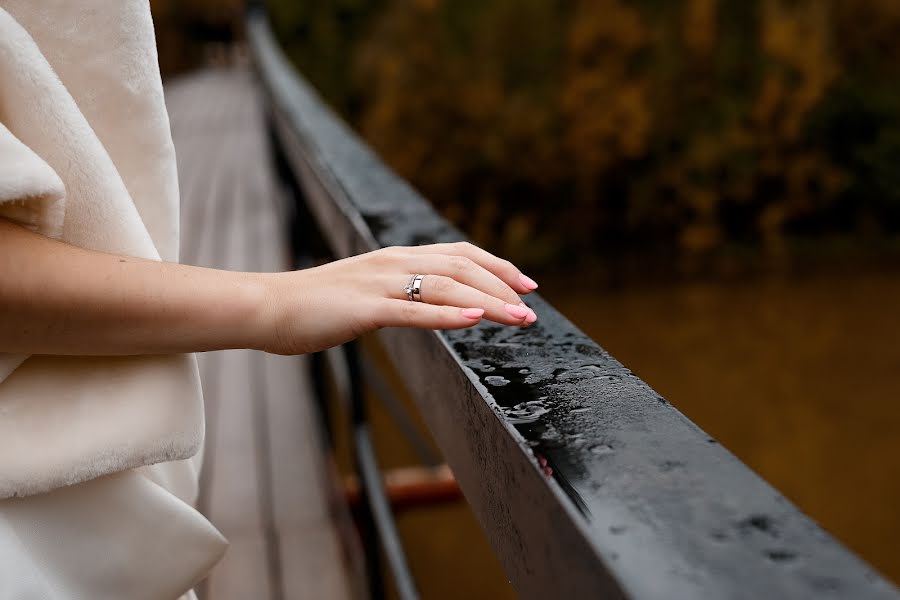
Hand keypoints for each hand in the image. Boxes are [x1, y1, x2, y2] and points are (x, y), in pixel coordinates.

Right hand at [260, 242, 538, 354]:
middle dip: (502, 286)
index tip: (525, 285)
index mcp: (395, 257)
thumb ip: (398, 293)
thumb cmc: (315, 306)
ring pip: (445, 287)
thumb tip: (430, 304)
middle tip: (531, 309)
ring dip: (487, 302)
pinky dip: (447, 315)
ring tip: (519, 318)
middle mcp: (393, 262)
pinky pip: (413, 311)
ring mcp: (378, 283)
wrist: (268, 307)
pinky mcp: (363, 308)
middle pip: (461, 267)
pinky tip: (474, 320)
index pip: (458, 254)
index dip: (497, 266)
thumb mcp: (366, 292)